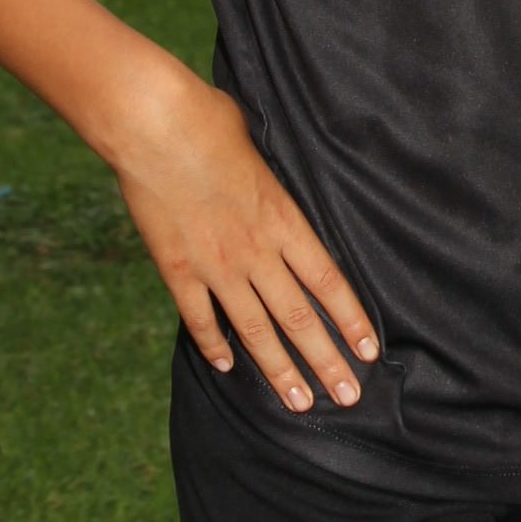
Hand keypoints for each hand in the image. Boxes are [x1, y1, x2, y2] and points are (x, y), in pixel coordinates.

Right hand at [106, 62, 378, 408]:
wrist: (153, 124)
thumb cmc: (207, 119)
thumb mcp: (258, 144)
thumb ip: (270, 178)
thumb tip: (268, 179)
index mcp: (283, 218)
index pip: (327, 281)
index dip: (350, 319)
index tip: (367, 350)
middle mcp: (255, 250)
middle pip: (299, 316)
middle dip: (326, 361)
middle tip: (348, 396)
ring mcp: (215, 264)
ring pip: (254, 329)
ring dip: (279, 369)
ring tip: (299, 402)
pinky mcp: (176, 267)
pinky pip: (199, 317)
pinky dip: (212, 344)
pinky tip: (226, 367)